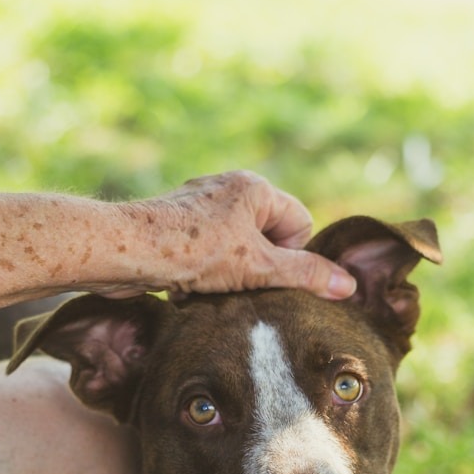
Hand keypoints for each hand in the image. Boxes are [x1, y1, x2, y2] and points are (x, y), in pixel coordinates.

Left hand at [104, 171, 355, 299]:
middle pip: (267, 239)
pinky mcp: (177, 227)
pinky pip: (207, 256)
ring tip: (207, 285)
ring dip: (227, 277)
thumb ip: (305, 275)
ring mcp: (201, 206)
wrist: (125, 251)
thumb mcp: (258, 267)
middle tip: (237, 284)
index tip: (266, 271)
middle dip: (255, 269)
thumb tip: (348, 286)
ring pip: (236, 251)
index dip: (290, 255)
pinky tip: (185, 286)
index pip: (299, 223)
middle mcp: (228, 188)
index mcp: (254, 187)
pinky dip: (201, 276)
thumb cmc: (192, 251)